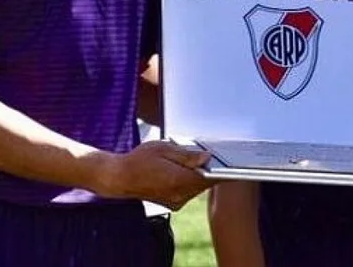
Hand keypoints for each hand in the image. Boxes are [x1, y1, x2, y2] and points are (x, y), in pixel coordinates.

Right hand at [96, 141, 212, 210]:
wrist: (119, 179)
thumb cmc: (138, 160)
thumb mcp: (164, 149)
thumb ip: (187, 155)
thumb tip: (206, 158)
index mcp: (180, 180)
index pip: (210, 177)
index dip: (223, 169)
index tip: (232, 161)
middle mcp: (180, 195)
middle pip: (206, 182)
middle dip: (211, 169)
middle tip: (214, 155)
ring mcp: (176, 201)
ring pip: (198, 188)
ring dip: (201, 175)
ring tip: (199, 160)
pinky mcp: (172, 203)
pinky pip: (189, 192)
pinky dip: (191, 181)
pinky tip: (187, 170)